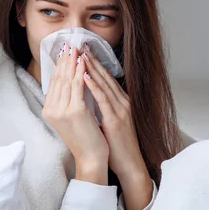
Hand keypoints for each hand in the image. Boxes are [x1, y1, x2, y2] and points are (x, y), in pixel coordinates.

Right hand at [43, 44, 108, 184]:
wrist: (91, 158)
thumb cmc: (85, 139)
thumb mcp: (71, 118)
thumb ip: (67, 101)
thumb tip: (69, 81)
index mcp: (49, 111)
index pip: (54, 83)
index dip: (60, 66)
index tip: (65, 52)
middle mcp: (51, 110)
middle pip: (59, 79)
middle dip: (65, 60)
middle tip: (70, 44)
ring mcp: (62, 110)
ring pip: (68, 80)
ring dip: (72, 62)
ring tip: (76, 48)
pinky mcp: (75, 111)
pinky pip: (78, 86)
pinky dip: (81, 71)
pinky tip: (84, 61)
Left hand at [82, 44, 152, 209]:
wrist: (129, 164)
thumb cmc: (116, 145)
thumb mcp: (108, 121)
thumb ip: (101, 107)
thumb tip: (86, 96)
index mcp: (120, 102)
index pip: (105, 78)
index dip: (93, 63)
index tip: (81, 51)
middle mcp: (122, 102)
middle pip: (105, 76)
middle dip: (91, 59)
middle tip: (79, 44)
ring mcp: (120, 109)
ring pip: (104, 83)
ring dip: (91, 67)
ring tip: (80, 53)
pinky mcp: (116, 119)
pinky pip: (103, 99)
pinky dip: (94, 86)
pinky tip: (84, 75)